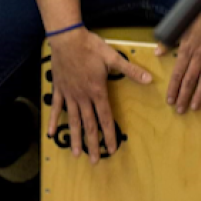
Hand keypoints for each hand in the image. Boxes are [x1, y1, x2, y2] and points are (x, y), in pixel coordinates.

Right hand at [46, 28, 152, 163]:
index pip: (105, 118)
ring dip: (75, 138)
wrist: (66, 38)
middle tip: (93, 161)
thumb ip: (130, 70)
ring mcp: (69, 95)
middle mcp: (83, 97)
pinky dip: (54, 121)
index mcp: (97, 92)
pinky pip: (56, 108)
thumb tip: (149, 80)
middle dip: (92, 144)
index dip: (109, 135)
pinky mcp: (59, 90)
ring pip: (72, 121)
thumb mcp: (112, 57)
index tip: (112, 150)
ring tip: (76, 154)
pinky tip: (51, 134)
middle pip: (89, 125)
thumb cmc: (90, 47)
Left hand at [156, 0, 200, 114]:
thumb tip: (157, 52)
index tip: (170, 100)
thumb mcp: (181, 25)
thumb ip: (169, 41)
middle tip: (180, 111)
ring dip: (199, 94)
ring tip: (195, 107)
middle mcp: (200, 55)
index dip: (173, 88)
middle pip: (190, 79)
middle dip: (184, 96)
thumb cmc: (198, 12)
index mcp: (187, 48)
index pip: (178, 73)